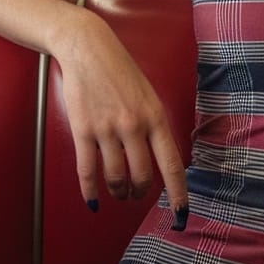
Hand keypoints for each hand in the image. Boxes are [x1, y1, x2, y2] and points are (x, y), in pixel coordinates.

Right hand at [57, 17, 188, 215]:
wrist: (89, 49)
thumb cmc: (120, 71)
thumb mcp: (149, 95)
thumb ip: (154, 125)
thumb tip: (157, 158)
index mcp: (155, 117)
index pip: (171, 164)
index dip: (177, 193)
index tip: (180, 214)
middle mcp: (133, 125)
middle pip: (142, 177)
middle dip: (140, 192)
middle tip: (136, 194)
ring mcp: (107, 129)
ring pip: (115, 177)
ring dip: (117, 192)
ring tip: (118, 192)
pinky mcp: (83, 129)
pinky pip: (87, 170)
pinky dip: (90, 190)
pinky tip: (93, 199)